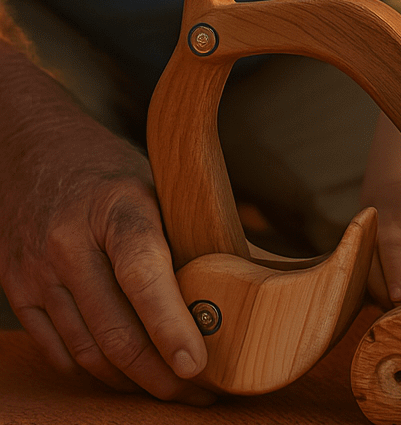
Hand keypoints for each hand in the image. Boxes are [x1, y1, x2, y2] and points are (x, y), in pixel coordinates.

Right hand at [0, 76, 212, 403]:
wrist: (31, 149)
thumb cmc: (109, 170)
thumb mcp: (154, 182)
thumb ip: (182, 231)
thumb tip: (237, 284)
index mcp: (115, 206)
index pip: (143, 273)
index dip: (171, 324)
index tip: (197, 364)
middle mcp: (67, 242)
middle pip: (115, 329)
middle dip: (161, 374)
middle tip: (201, 392)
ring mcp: (35, 271)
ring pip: (88, 351)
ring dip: (133, 381)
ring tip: (173, 387)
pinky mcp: (15, 291)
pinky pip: (60, 351)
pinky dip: (96, 371)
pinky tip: (129, 374)